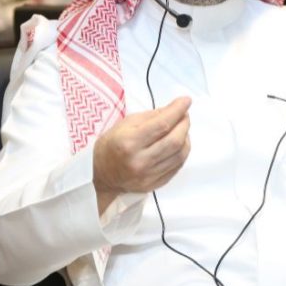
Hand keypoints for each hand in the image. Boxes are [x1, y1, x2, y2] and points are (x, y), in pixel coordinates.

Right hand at [92, 96, 191, 213]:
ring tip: (182, 129)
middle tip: (184, 115)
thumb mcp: (125, 124)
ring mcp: (148, 176)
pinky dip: (182, 152)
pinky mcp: (154, 184)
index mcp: (129, 142)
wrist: (100, 176)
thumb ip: (152, 116)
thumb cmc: (111, 146)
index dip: (177, 110)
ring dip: (186, 138)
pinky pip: (177, 166)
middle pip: (174, 141)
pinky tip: (178, 144)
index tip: (186, 101)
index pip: (162, 124)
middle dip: (184, 124)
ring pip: (179, 155)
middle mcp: (140, 161)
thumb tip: (174, 109)